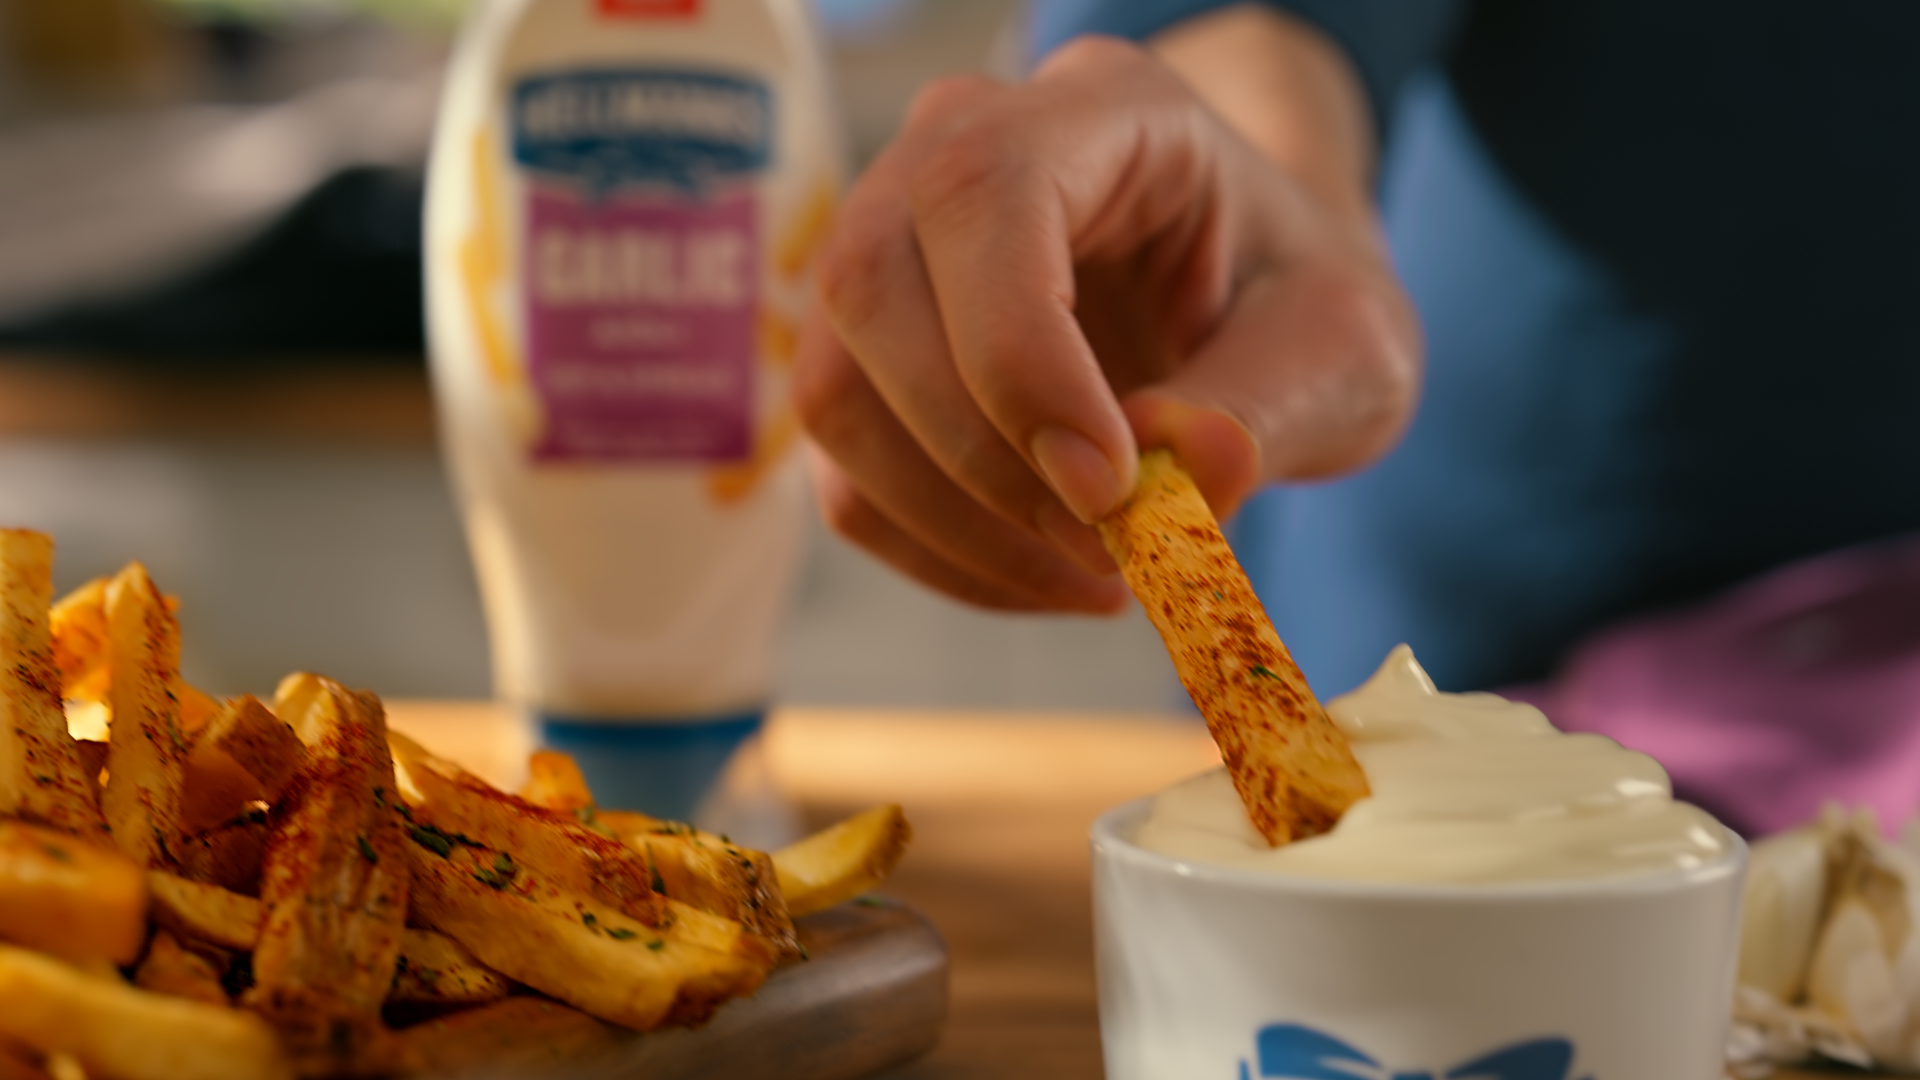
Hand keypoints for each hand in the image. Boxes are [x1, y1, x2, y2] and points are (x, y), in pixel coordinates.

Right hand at [794, 18, 1419, 613]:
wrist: (1248, 300)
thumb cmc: (1290, 298)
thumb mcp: (1343, 344)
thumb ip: (1271, 401)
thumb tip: (1180, 475)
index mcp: (1094, 108)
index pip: (982, 194)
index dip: (1017, 354)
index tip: (1106, 488)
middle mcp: (952, 152)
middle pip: (869, 288)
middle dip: (979, 458)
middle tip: (1108, 551)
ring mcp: (888, 251)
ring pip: (836, 395)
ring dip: (955, 525)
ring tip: (1095, 576)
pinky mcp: (867, 360)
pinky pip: (846, 474)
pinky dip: (939, 555)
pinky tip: (1045, 575)